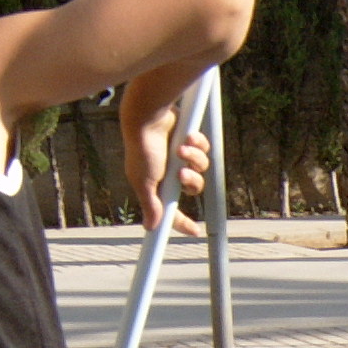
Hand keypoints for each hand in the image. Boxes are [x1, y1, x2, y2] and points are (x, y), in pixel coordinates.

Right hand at [126, 110, 211, 236]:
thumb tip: (150, 227)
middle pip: (194, 188)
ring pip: (202, 168)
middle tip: (182, 173)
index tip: (194, 231)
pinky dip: (198, 145)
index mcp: (157, 185)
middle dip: (192, 182)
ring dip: (195, 160)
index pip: (172, 209)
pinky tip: (188, 137)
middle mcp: (169, 172)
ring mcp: (180, 156)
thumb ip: (150, 205)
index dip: (182, 221)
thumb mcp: (144, 182)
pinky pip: (205, 150)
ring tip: (182, 148)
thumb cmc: (142, 148)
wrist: (149, 116)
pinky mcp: (189, 140)